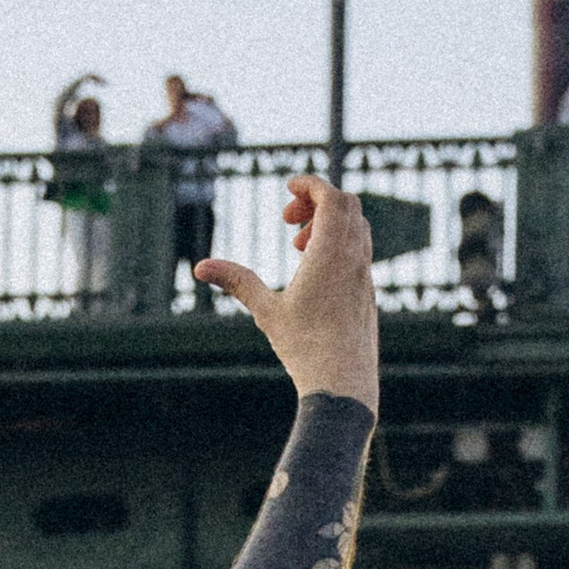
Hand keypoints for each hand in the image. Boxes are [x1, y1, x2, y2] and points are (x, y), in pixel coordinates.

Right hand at [195, 173, 379, 413]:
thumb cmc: (306, 350)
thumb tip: (200, 267)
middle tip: (287, 219)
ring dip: (328, 222)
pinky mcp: (367, 293)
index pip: (333, 197)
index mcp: (331, 256)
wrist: (344, 385)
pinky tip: (313, 269)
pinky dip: (339, 243)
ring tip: (297, 244)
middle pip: (348, 205)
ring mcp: (365, 277)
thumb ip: (237, 282)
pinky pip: (359, 251)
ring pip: (357, 227)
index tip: (288, 186)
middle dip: (317, 199)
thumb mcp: (266, 312)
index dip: (311, 183)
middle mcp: (354, 261)